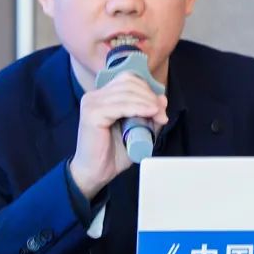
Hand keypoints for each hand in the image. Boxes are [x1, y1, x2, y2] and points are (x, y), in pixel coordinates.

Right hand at [68, 73, 167, 199]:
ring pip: (126, 93)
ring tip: (159, 115)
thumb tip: (162, 99)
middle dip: (149, 96)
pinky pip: (120, 106)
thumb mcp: (137, 130)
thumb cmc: (113, 153)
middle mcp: (95, 95)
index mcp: (103, 96)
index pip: (128, 79)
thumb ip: (148, 115)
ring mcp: (91, 103)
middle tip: (162, 113)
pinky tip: (149, 113)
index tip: (160, 106)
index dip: (147, 89)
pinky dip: (138, 108)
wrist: (96, 173)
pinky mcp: (92, 113)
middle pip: (128, 83)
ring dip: (147, 102)